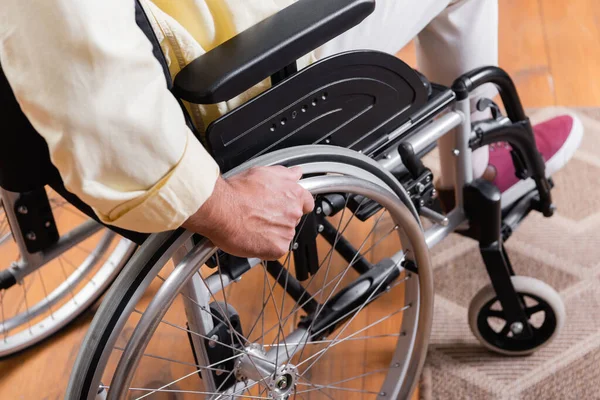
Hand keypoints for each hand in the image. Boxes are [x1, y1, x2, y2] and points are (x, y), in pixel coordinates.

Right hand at [183, 166, 313, 259]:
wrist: (221, 209)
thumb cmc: (236, 191)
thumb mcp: (263, 172)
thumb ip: (284, 174)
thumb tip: (295, 172)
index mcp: (293, 194)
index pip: (307, 202)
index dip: (295, 204)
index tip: (286, 206)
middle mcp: (293, 213)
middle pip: (293, 219)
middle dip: (280, 218)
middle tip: (261, 215)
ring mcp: (287, 232)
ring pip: (283, 235)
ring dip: (272, 233)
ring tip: (253, 226)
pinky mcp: (277, 248)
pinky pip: (275, 250)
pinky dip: (265, 247)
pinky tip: (252, 237)